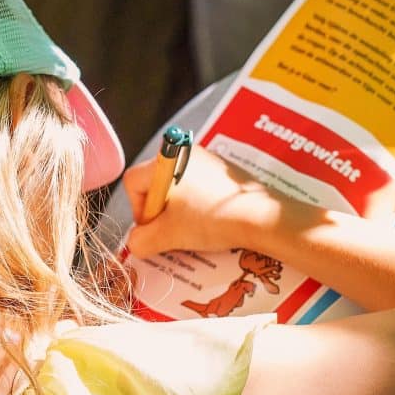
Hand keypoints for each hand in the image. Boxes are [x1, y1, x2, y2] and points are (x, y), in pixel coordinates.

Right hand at [123, 146, 281, 258]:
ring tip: (193, 231)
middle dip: (159, 213)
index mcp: (167, 160)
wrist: (261, 217)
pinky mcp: (225, 170)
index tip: (155, 229)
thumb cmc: (211, 220)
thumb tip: (135, 242)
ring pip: (178, 188)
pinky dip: (198, 207)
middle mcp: (185, 152)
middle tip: (172, 233)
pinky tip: (210, 223)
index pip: (134, 183)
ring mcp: (208, 159)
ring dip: (178, 212)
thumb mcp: (169, 235)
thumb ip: (141, 240)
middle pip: (156, 184)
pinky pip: (199, 188)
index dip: (138, 210)